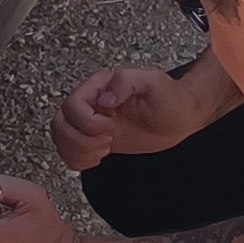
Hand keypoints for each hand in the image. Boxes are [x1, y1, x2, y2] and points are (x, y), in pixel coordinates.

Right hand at [51, 59, 230, 168]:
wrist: (183, 117)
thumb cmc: (171, 98)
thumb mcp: (154, 83)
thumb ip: (127, 82)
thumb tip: (104, 97)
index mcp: (100, 87)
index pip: (73, 105)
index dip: (88, 122)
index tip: (110, 128)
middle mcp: (92, 103)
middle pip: (61, 123)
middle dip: (81, 139)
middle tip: (108, 141)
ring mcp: (92, 123)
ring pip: (61, 139)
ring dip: (79, 151)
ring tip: (104, 149)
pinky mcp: (96, 139)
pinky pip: (69, 152)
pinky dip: (78, 160)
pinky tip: (98, 158)